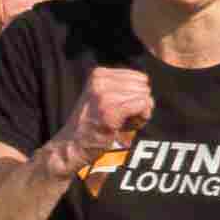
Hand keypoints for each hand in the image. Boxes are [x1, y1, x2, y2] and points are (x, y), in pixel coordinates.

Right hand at [38, 64, 154, 185]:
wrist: (72, 145)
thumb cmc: (92, 124)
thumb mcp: (102, 96)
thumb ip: (122, 87)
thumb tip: (147, 88)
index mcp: (98, 74)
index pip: (139, 77)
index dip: (136, 94)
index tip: (121, 108)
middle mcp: (100, 81)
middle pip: (144, 86)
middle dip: (139, 102)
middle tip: (123, 117)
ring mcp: (104, 95)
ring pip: (145, 96)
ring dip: (139, 112)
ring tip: (122, 123)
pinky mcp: (110, 111)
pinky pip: (143, 106)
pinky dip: (141, 118)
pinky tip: (127, 126)